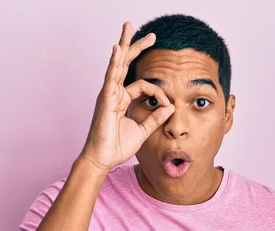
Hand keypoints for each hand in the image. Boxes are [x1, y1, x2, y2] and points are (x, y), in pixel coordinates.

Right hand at [79, 21, 174, 172]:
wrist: (103, 160)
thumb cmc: (117, 147)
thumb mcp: (142, 130)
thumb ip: (156, 118)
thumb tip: (171, 106)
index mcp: (122, 99)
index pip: (143, 86)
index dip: (159, 92)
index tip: (169, 104)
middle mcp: (114, 93)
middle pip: (126, 64)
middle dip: (136, 47)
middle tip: (148, 33)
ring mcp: (108, 95)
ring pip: (117, 64)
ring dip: (124, 45)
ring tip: (128, 27)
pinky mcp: (105, 100)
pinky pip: (110, 78)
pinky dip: (114, 63)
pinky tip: (118, 49)